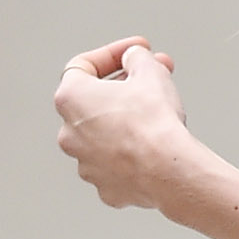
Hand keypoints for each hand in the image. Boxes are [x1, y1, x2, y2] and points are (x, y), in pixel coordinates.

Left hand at [55, 38, 187, 209]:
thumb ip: (135, 56)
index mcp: (71, 98)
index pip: (84, 65)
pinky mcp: (107, 188)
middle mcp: (70, 133)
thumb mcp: (148, 69)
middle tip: (154, 78)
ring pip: (106, 135)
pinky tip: (154, 146)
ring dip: (127, 120)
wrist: (168, 171)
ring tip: (157, 114)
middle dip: (125, 87)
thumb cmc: (153, 124)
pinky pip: (118, 163)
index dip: (113, 54)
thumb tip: (134, 58)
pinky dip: (133, 153)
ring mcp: (86, 164)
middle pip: (95, 101)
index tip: (133, 51)